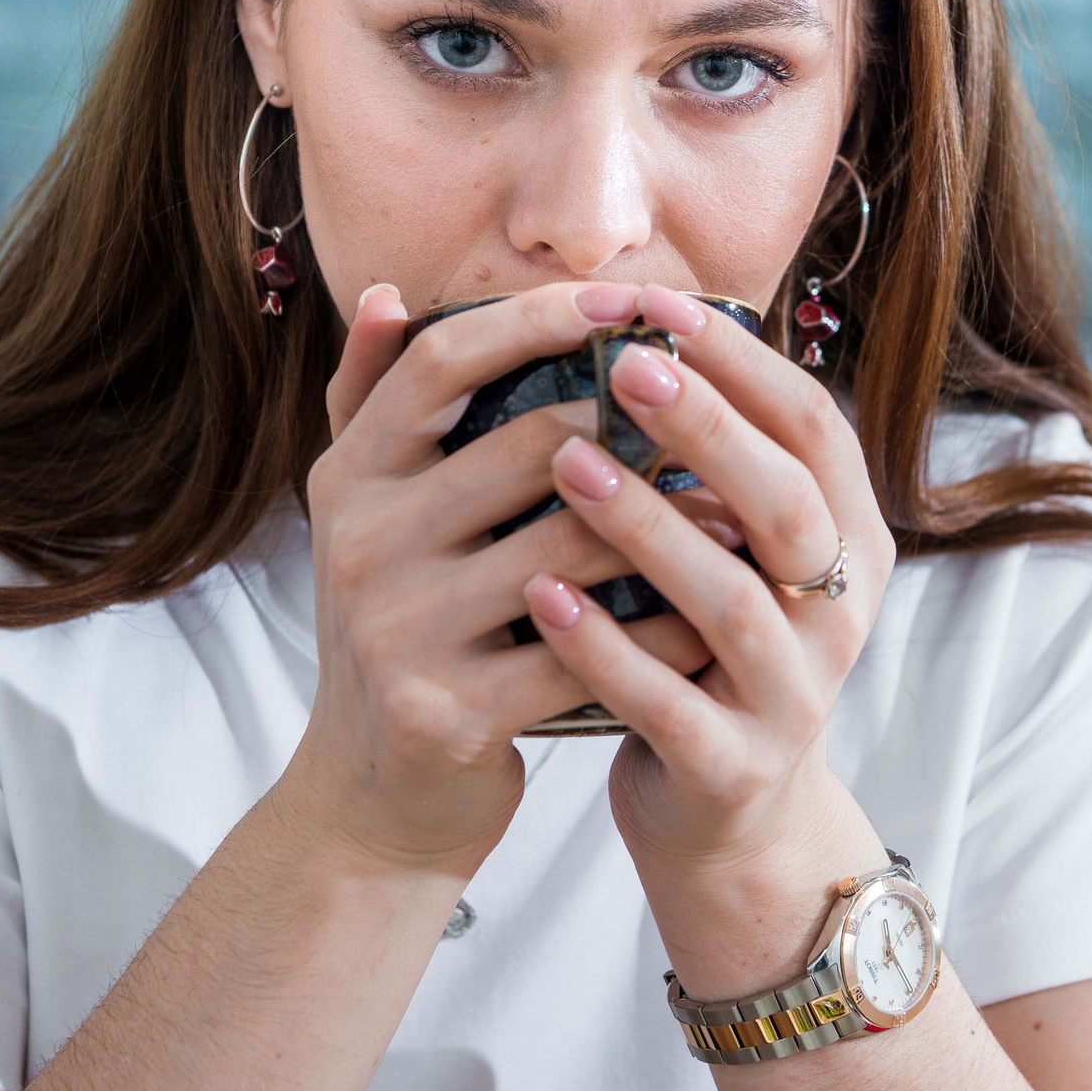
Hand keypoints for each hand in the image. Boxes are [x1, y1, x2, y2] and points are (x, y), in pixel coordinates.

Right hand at [277, 281, 708, 879]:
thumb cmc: (404, 627)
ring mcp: (397, 628)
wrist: (373, 796)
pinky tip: (718, 605)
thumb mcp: (368, 514)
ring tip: (743, 498)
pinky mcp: (446, 709)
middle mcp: (357, 542)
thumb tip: (394, 294)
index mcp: (348, 477)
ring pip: (573, 541)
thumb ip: (373, 403)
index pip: (444, 362)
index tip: (629, 297)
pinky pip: (586, 646)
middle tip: (718, 406)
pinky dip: (662, 623)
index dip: (538, 319)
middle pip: (526, 442)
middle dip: (635, 419)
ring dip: (672, 517)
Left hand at [521, 283, 897, 887]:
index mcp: (847, 540)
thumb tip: (642, 323)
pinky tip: (544, 595)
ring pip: (735, 604)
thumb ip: (715, 459)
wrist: (726, 822)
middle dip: (709, 430)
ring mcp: (792, 697)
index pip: (814, 428)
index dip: (744, 364)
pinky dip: (608, 649)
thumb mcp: (738, 551)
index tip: (661, 304)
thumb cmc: (707, 650)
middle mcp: (837, 612)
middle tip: (624, 365)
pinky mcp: (734, 769)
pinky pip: (670, 703)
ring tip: (569, 465)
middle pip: (791, 505)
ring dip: (652, 529)